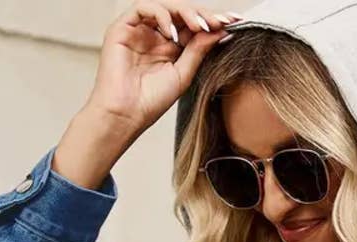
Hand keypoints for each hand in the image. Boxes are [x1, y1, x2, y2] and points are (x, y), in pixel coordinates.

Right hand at [88, 3, 241, 141]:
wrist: (125, 115)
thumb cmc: (150, 102)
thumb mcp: (183, 74)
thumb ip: (199, 50)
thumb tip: (220, 30)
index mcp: (170, 48)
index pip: (193, 27)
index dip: (212, 22)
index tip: (233, 22)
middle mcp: (155, 36)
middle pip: (181, 13)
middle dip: (203, 14)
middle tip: (220, 21)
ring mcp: (139, 31)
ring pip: (165, 7)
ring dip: (186, 12)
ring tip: (199, 26)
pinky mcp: (122, 28)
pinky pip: (143, 8)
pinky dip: (161, 15)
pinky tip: (173, 32)